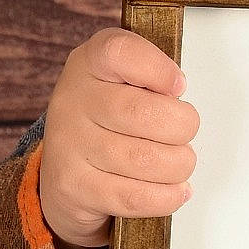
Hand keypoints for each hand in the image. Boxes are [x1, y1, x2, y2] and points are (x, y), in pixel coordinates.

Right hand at [37, 27, 200, 248]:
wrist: (64, 167)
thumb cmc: (106, 116)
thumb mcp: (124, 77)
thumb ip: (152, 72)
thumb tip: (177, 90)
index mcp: (91, 62)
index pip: (120, 52)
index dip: (158, 68)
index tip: (179, 86)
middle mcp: (73, 100)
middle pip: (142, 112)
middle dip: (182, 126)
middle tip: (184, 130)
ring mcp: (69, 145)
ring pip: (143, 160)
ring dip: (177, 164)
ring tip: (179, 161)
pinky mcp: (73, 186)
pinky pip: (133, 196)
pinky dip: (166, 196)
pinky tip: (175, 189)